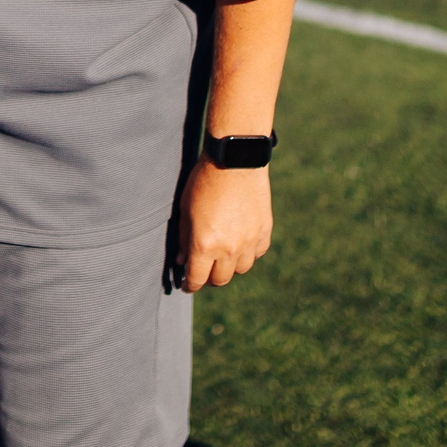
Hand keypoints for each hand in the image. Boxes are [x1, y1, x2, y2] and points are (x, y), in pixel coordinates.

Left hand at [175, 160, 272, 291]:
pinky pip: (257, 253)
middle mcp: (228, 249)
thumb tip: (182, 260)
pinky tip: (240, 241)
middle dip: (209, 277)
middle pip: (220, 279)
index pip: (197, 279)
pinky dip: (248, 252)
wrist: (235, 161)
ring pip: (241, 269)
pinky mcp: (264, 231)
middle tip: (204, 269)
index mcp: (204, 245)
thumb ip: (183, 239)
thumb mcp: (185, 210)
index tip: (187, 285)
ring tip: (223, 254)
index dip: (190, 285)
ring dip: (230, 265)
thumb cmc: (204, 182)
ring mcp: (249, 241)